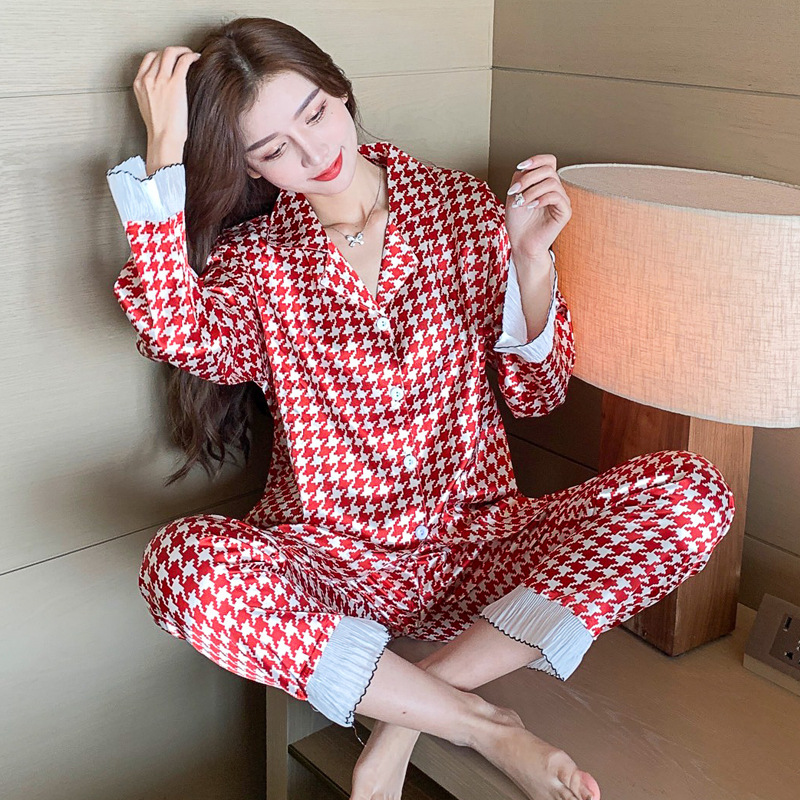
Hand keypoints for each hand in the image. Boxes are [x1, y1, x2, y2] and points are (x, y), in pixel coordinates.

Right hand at [133, 46, 201, 170]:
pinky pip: (183, 61)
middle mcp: (147, 79)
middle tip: (183, 54)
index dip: (160, 54)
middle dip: (173, 51)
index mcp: (138, 84)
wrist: (164, 138)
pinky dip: (190, 56)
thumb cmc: (160, 129)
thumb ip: (151, 92)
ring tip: (191, 54)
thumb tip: (163, 86)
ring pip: (170, 52)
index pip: (148, 59)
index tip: (170, 57)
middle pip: (159, 53)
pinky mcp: (175, 84)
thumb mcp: (147, 106)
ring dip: (182, 50)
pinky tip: (196, 58)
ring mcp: (161, 80)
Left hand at [503, 154, 571, 259]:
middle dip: (528, 178)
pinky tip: (531, 206)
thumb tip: (526, 168)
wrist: (521, 242)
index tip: (520, 167)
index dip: (536, 160)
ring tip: (521, 202)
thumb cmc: (518, 222)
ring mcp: (561, 200)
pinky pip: (557, 197)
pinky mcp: (565, 212)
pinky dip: (541, 199)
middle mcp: (555, 189)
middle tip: (515, 191)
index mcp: (544, 183)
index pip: (549, 161)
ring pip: (552, 183)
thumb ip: (520, 178)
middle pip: (548, 170)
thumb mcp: (514, 195)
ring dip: (532, 191)